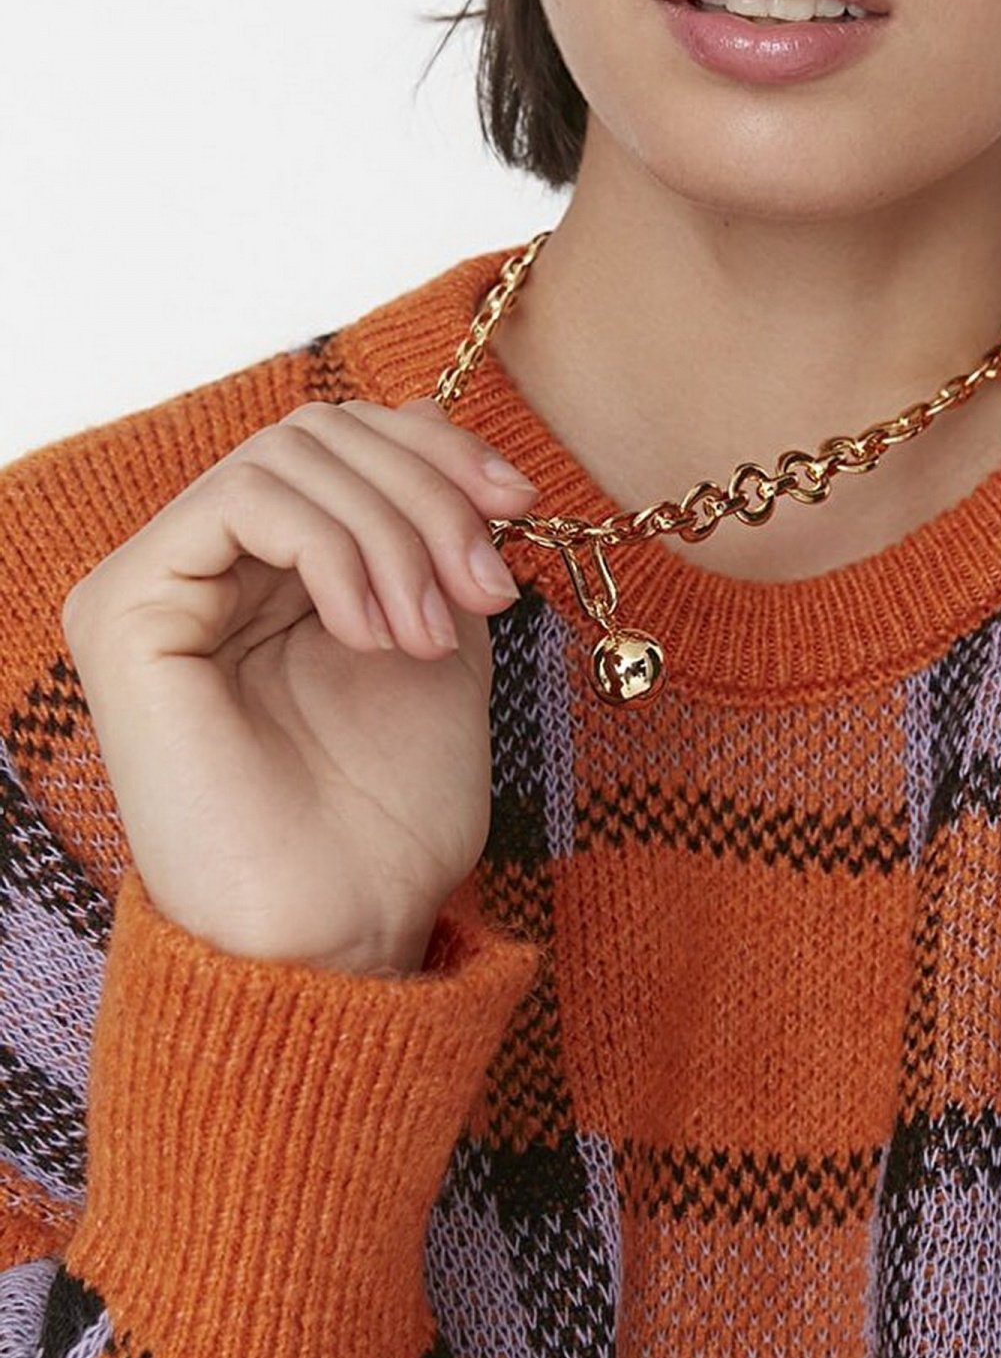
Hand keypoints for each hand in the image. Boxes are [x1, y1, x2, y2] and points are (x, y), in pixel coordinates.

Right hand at [62, 395, 537, 974]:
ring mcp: (158, 582)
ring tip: (429, 635)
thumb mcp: (441, 640)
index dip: (440, 451)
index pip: (347, 439)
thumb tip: (448, 435)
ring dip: (393, 533)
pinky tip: (369, 632)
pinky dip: (333, 548)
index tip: (518, 507)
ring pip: (289, 455)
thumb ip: (432, 537)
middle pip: (322, 432)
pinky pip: (241, 500)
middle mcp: (206, 565)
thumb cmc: (389, 814)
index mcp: (274, 570)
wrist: (345, 924)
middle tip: (485, 591)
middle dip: (428, 494)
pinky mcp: (125, 606)